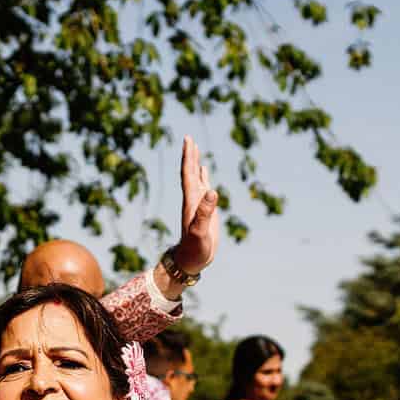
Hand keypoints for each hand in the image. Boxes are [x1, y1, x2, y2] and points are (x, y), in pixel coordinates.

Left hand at [167, 136, 218, 279]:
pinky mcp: (205, 210)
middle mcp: (193, 199)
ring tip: (195, 149)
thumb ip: (205, 213)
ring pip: (196, 178)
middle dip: (190, 155)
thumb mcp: (200, 232)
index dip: (188, 157)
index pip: (188, 174)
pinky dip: (204, 177)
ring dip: (196, 163)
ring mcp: (199, 204)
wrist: (191, 260)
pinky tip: (205, 171)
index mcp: (191, 201)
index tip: (188, 140)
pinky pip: (204, 189)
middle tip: (189, 138)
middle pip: (190, 173)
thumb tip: (212, 191)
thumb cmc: (194, 249)